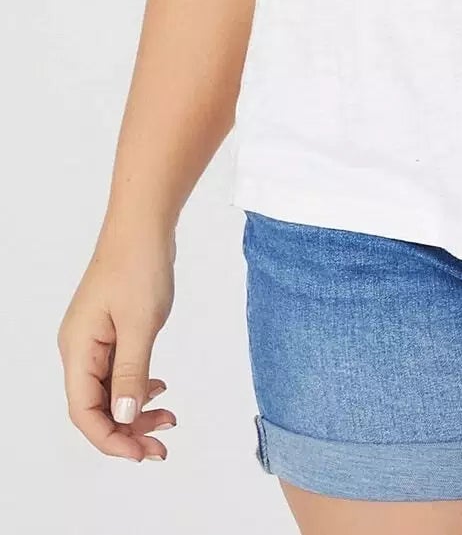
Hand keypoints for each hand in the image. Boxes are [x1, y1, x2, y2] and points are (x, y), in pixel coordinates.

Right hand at [57, 227, 178, 461]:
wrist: (143, 224)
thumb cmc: (139, 265)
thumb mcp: (140, 324)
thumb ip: (132, 373)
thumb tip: (125, 419)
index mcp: (78, 350)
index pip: (84, 413)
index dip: (111, 439)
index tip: (142, 453)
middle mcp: (79, 349)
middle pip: (96, 407)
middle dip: (127, 430)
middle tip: (163, 443)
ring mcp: (93, 339)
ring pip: (109, 391)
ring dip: (135, 410)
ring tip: (168, 418)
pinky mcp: (110, 330)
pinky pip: (118, 371)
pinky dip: (137, 386)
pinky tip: (159, 389)